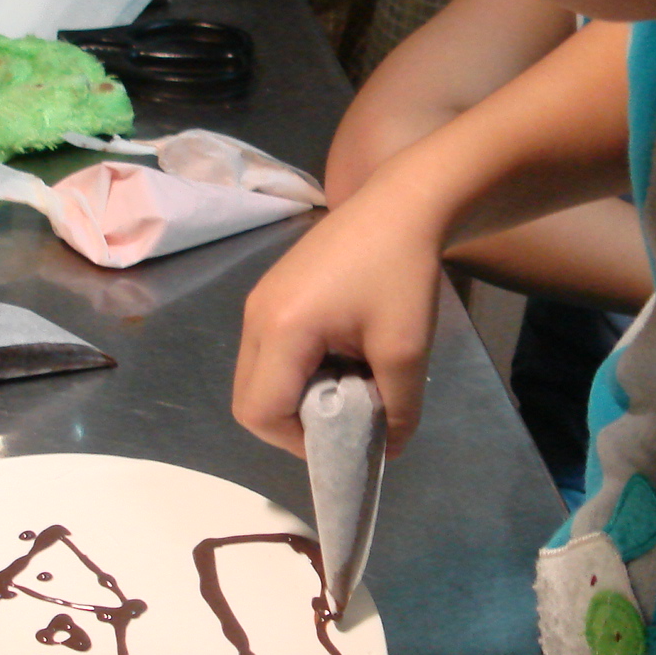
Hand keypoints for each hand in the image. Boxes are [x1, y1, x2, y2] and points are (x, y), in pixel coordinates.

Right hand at [233, 187, 444, 457]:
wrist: (402, 204)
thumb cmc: (403, 273)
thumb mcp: (407, 349)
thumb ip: (397, 409)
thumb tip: (390, 450)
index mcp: (281, 329)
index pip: (260, 413)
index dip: (298, 442)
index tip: (345, 437)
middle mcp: (256, 317)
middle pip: (249, 401)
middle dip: (293, 424)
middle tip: (344, 419)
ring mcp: (259, 302)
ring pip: (257, 377)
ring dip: (296, 396)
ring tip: (346, 385)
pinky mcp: (272, 293)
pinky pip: (268, 352)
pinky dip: (297, 371)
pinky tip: (339, 357)